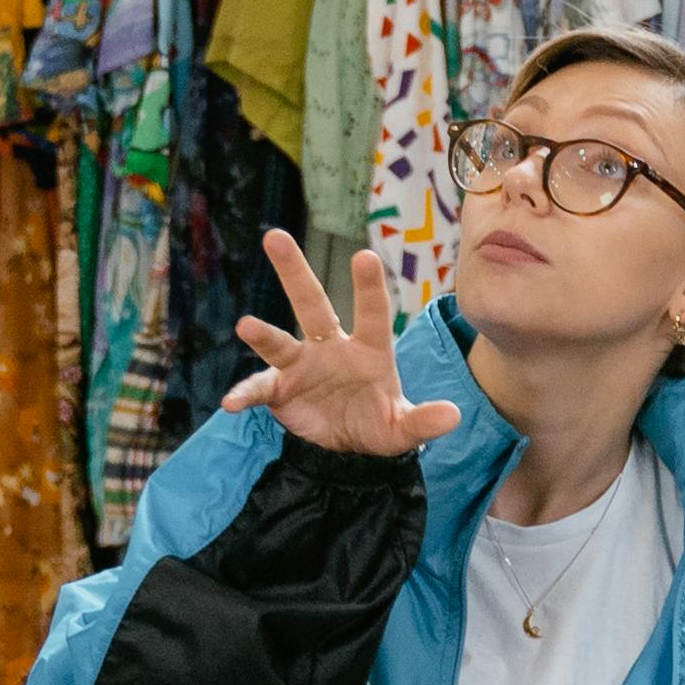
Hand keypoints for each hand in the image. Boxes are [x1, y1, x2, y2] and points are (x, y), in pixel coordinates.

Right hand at [221, 233, 456, 458]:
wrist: (348, 447)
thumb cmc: (378, 423)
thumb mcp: (403, 428)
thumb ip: (424, 421)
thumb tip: (452, 416)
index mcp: (368, 349)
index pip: (372, 313)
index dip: (369, 287)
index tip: (365, 256)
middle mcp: (330, 347)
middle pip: (312, 304)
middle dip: (294, 272)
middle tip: (276, 236)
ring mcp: (301, 365)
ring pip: (280, 341)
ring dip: (263, 334)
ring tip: (246, 325)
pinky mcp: (280, 390)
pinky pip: (260, 388)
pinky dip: (245, 394)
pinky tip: (231, 402)